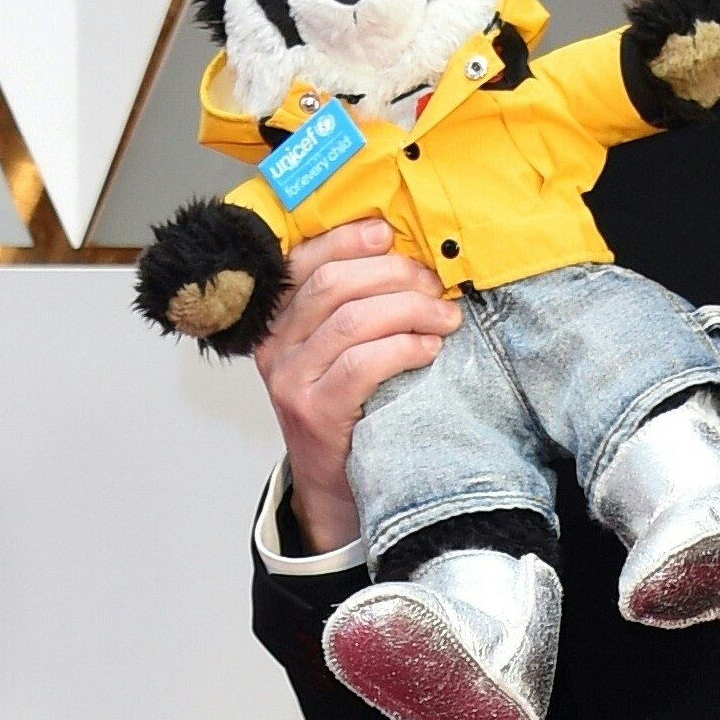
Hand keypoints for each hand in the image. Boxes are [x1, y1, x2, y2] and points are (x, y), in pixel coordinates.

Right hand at [254, 218, 459, 549]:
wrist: (333, 486)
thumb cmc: (344, 411)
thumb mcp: (331, 354)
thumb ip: (347, 309)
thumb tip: (401, 256)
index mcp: (274, 321)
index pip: (303, 262)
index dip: (346, 239)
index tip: (387, 233)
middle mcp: (273, 348)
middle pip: (333, 285)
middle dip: (393, 275)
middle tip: (434, 285)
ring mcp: (291, 381)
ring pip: (352, 321)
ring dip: (410, 310)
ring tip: (445, 317)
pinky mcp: (315, 413)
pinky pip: (363, 364)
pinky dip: (403, 348)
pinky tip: (429, 348)